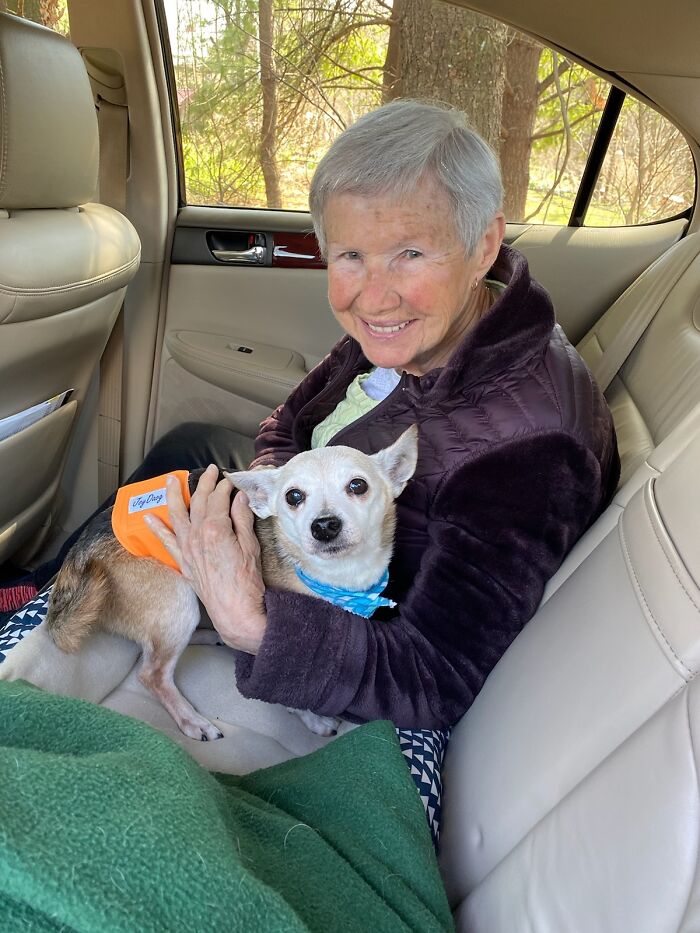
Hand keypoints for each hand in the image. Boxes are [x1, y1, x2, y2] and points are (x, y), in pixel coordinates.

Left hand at [144, 464, 266, 653]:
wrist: (234, 610)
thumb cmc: (246, 581)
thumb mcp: (251, 546)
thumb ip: (242, 519)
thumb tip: (239, 498)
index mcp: (215, 529)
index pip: (219, 499)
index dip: (226, 487)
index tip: (232, 481)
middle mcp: (196, 536)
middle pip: (199, 502)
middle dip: (204, 484)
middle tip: (210, 471)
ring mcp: (188, 549)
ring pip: (177, 515)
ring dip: (173, 496)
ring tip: (170, 480)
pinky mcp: (184, 562)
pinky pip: (167, 541)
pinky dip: (157, 528)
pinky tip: (149, 518)